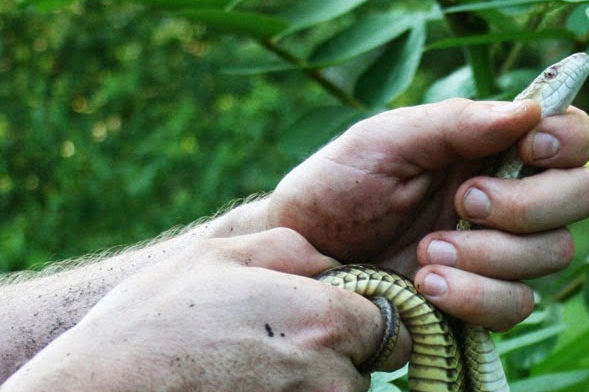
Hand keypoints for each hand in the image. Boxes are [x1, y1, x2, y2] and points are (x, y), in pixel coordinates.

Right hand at [2, 229, 410, 390]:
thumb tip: (333, 265)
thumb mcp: (220, 255)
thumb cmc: (156, 321)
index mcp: (325, 321)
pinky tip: (247, 386)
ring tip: (254, 366)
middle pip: (369, 365)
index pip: (393, 326)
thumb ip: (295, 249)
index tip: (334, 312)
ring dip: (315, 381)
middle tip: (281, 340)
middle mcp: (331, 380)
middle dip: (340, 351)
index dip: (364, 316)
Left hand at [267, 98, 588, 330]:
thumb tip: (529, 110)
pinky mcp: (482, 300)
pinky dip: (476, 296)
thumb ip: (454, 123)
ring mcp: (499, 251)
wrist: (299, 254)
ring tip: (427, 250)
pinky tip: (425, 286)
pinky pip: (518, 305)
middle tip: (464, 201)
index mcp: (489, 147)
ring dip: (491, 253)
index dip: (567, 140)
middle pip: (580, 196)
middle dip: (527, 204)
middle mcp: (508, 196)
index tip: (528, 147)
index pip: (570, 136)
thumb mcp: (383, 141)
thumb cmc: (336, 185)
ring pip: (553, 254)